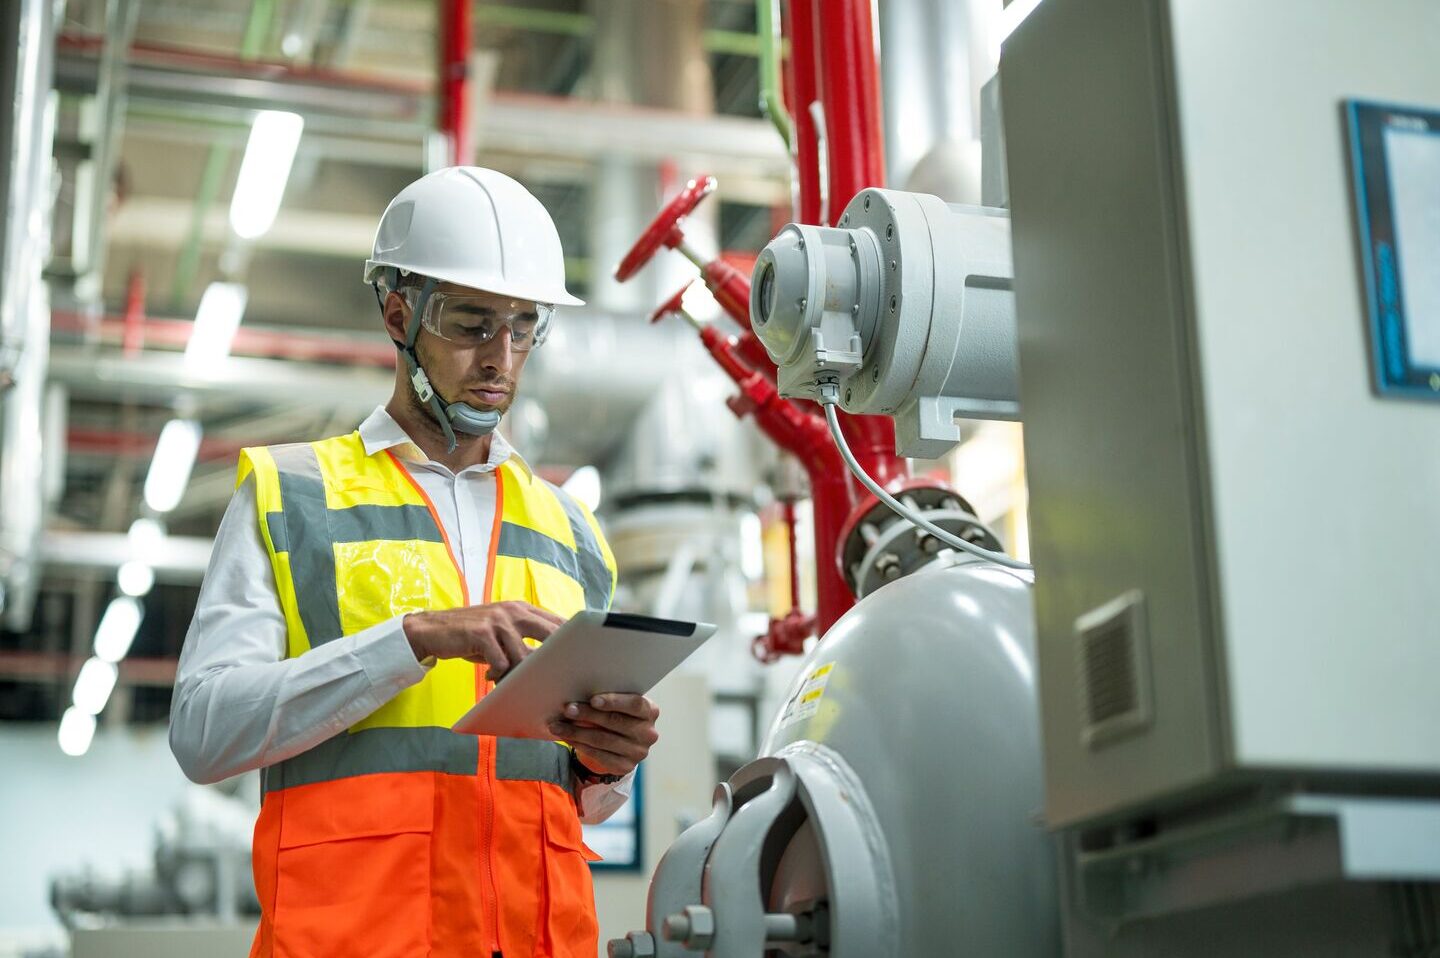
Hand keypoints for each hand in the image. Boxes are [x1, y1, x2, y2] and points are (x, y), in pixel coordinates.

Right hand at [403, 601, 564, 681]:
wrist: (431, 630)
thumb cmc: (471, 636)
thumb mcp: (500, 633)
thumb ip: (523, 640)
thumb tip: (551, 662)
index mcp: (520, 608)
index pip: (556, 622)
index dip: (570, 640)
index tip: (579, 659)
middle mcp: (512, 611)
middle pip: (549, 634)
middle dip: (555, 658)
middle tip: (557, 677)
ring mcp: (497, 621)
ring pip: (523, 655)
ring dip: (518, 673)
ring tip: (507, 679)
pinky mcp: (481, 633)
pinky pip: (500, 663)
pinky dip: (497, 674)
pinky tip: (488, 675)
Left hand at [548, 693, 659, 777]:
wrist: (622, 743)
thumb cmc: (617, 714)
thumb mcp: (619, 704)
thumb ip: (607, 699)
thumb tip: (577, 693)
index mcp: (650, 711)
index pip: (635, 704)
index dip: (614, 701)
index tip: (593, 700)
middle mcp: (648, 733)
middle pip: (614, 721)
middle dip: (587, 714)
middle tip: (567, 709)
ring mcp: (638, 752)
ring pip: (602, 739)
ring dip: (576, 731)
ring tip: (557, 725)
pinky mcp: (625, 766)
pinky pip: (598, 754)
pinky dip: (579, 744)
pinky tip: (567, 737)